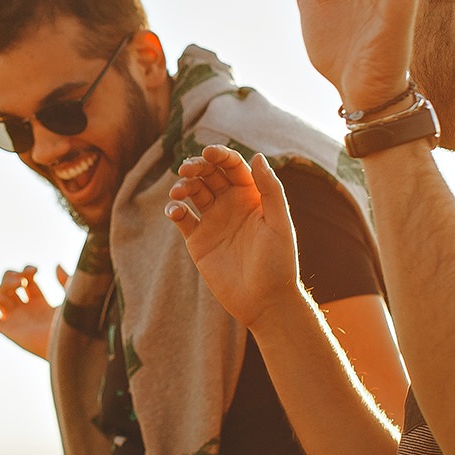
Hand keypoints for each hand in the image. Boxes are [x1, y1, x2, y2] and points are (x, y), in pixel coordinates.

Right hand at [0, 264, 66, 359]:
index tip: (35, 271)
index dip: (27, 271)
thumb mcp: (70, 298)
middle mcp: (25, 311)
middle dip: (11, 276)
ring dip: (3, 286)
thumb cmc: (72, 325)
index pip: (26, 282)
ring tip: (18, 285)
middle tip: (22, 279)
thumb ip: (65, 280)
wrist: (66, 345)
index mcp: (40, 304)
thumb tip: (56, 265)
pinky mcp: (8, 330)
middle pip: (8, 286)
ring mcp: (15, 320)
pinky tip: (2, 299)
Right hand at [166, 148, 302, 330]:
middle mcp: (231, 204)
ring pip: (193, 192)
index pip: (233, 167)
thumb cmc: (279, 263)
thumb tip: (258, 156)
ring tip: (178, 191)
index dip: (220, 155)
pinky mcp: (198, 240)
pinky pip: (182, 218)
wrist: (265, 301)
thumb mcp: (280, 223)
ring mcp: (213, 221)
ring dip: (183, 185)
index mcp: (252, 196)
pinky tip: (175, 211)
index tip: (208, 152)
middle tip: (187, 168)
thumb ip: (270, 189)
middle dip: (197, 166)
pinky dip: (174, 210)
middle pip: (209, 174)